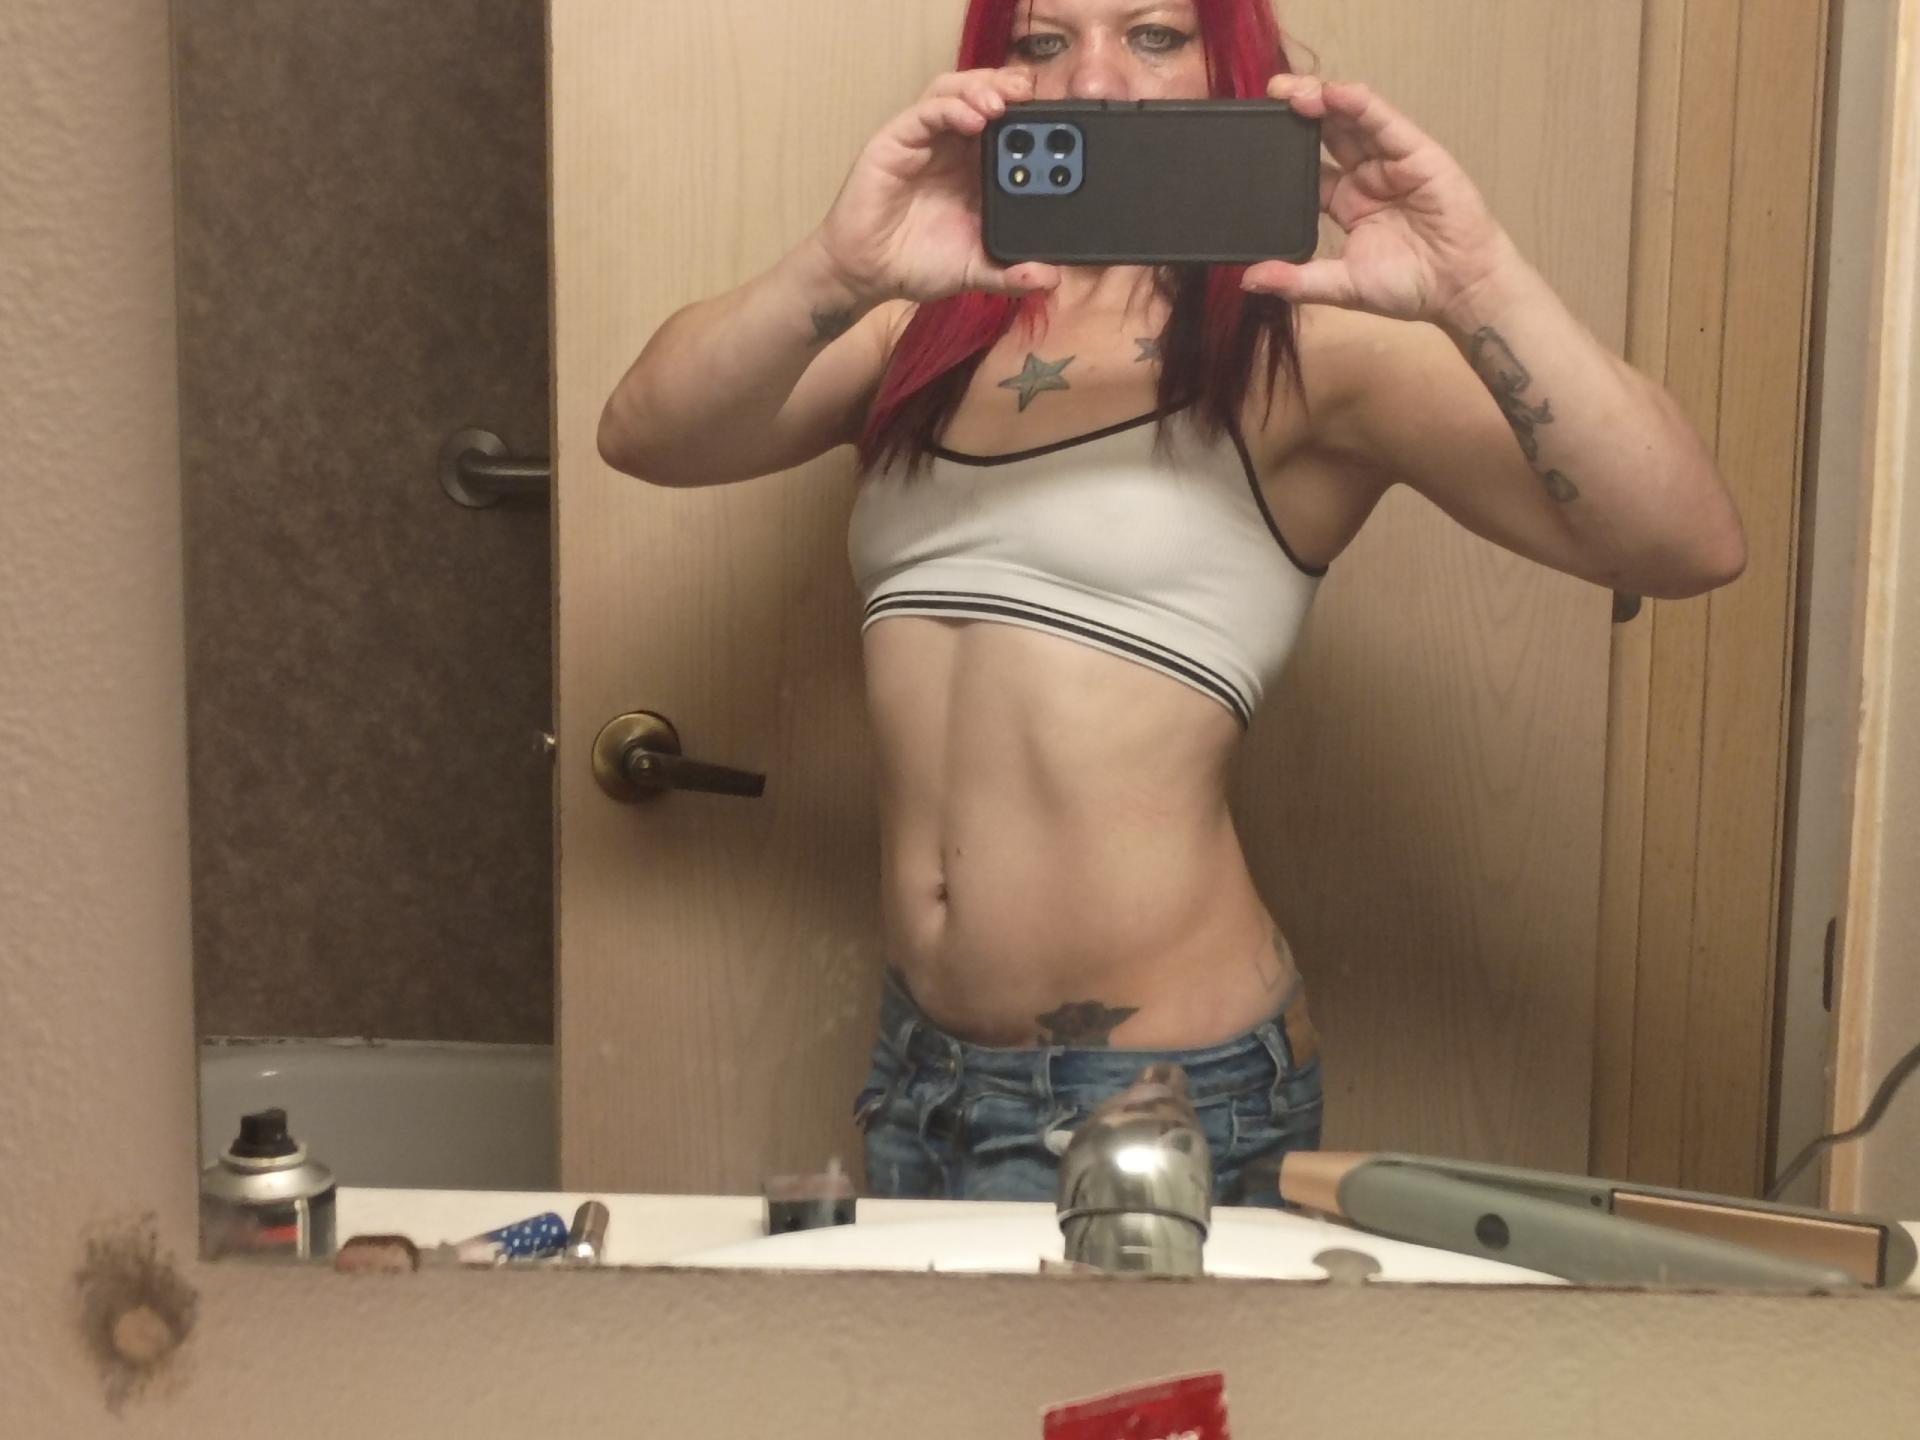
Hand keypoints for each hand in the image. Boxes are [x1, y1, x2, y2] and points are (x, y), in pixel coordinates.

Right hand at [815, 68, 1062, 305]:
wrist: (868, 275)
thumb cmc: (918, 263)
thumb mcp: (975, 271)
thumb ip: (1011, 274)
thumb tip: (1050, 279)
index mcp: (978, 169)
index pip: (1010, 127)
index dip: (1034, 116)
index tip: (1063, 118)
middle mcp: (954, 147)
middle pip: (985, 96)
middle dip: (1012, 88)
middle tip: (1036, 93)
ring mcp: (925, 140)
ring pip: (955, 92)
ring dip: (982, 89)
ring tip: (1004, 102)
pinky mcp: (896, 140)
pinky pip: (926, 113)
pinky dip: (952, 108)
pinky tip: (974, 119)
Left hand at [1242, 75, 1518, 325]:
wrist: (1459, 289)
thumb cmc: (1407, 288)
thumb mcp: (1341, 286)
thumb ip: (1296, 281)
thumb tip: (1247, 280)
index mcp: (1345, 202)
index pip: (1308, 167)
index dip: (1283, 150)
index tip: (1251, 137)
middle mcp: (1366, 176)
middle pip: (1327, 133)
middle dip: (1298, 110)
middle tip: (1268, 93)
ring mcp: (1391, 162)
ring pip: (1352, 121)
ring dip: (1322, 99)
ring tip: (1290, 89)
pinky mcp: (1417, 154)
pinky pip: (1385, 123)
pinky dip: (1360, 106)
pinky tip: (1335, 93)